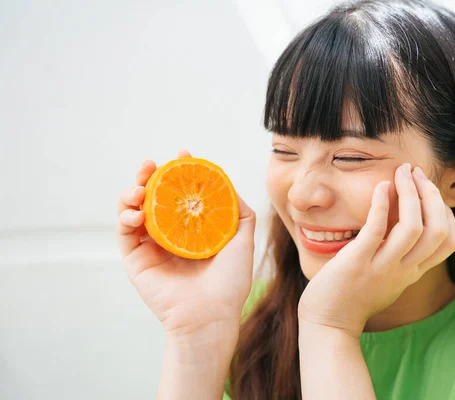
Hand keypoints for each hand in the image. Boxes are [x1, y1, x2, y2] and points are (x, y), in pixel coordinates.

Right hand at [117, 150, 255, 339]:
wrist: (211, 315)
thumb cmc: (230, 282)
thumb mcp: (242, 240)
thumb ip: (239, 212)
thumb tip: (228, 185)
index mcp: (191, 228)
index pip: (180, 193)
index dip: (179, 172)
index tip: (183, 154)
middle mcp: (169, 234)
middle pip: (153, 196)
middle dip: (150, 175)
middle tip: (151, 164)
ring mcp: (151, 246)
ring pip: (134, 210)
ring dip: (132, 192)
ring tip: (140, 187)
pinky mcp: (135, 260)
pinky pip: (124, 233)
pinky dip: (126, 218)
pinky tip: (137, 212)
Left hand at [298, 163, 454, 337]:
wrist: (328, 323)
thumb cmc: (353, 296)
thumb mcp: (387, 276)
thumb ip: (400, 255)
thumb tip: (404, 222)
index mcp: (413, 272)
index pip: (449, 241)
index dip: (445, 210)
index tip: (428, 189)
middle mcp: (404, 270)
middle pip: (438, 229)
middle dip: (431, 194)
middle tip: (415, 172)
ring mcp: (382, 267)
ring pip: (414, 227)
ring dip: (410, 194)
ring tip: (401, 173)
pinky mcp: (357, 262)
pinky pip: (377, 229)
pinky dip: (382, 205)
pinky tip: (381, 186)